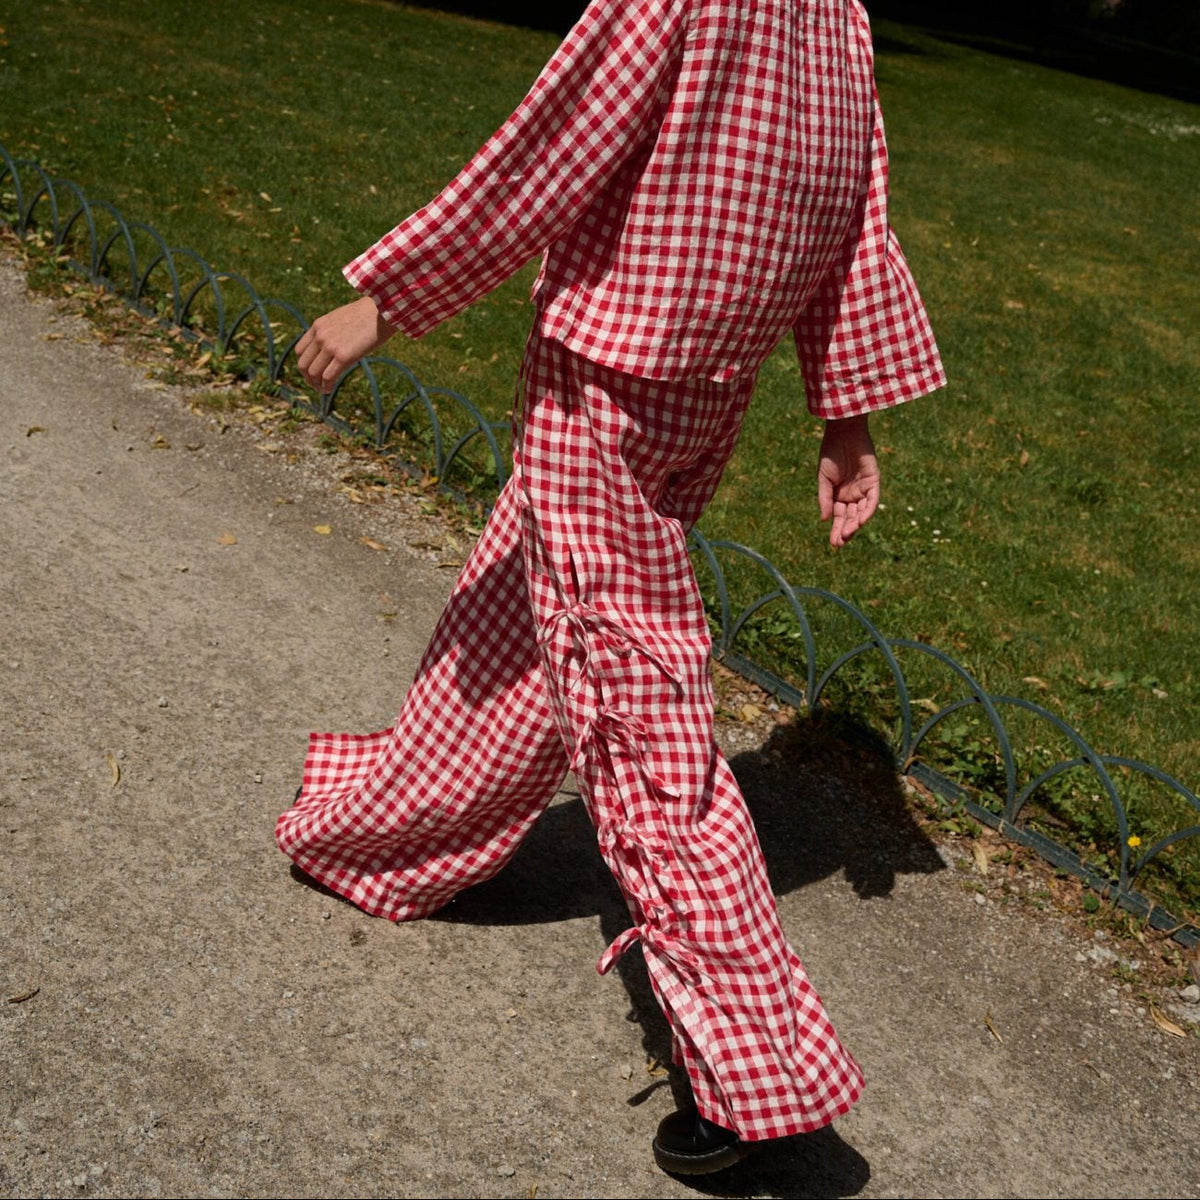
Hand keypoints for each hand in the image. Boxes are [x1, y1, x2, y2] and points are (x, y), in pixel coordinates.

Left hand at [294, 295, 395, 391]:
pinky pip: (328, 377)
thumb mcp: (341, 319)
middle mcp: (320, 336)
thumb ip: (331, 332)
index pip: (299, 351)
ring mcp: (330, 346)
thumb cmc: (367, 316)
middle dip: (308, 378)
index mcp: (318, 326)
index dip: (304, 365)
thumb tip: (332, 349)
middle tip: (317, 385)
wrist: (382, 311)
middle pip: (303, 365)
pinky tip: (330, 388)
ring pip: (314, 373)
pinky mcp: (343, 356)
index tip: (313, 373)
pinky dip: (327, 386)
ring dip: (317, 385)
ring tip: (324, 389)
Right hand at [817, 414, 879, 547]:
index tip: (833, 543)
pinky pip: (872, 500)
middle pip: (850, 518)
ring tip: (847, 534)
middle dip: (845, 531)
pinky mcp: (873, 481)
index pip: (839, 517)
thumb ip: (824, 498)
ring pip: (862, 512)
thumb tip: (824, 519)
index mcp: (838, 495)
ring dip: (856, 524)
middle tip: (839, 543)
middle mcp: (852, 495)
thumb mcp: (824, 479)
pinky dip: (867, 511)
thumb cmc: (831, 453)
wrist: (843, 433)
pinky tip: (860, 521)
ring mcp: (863, 489)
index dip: (836, 529)